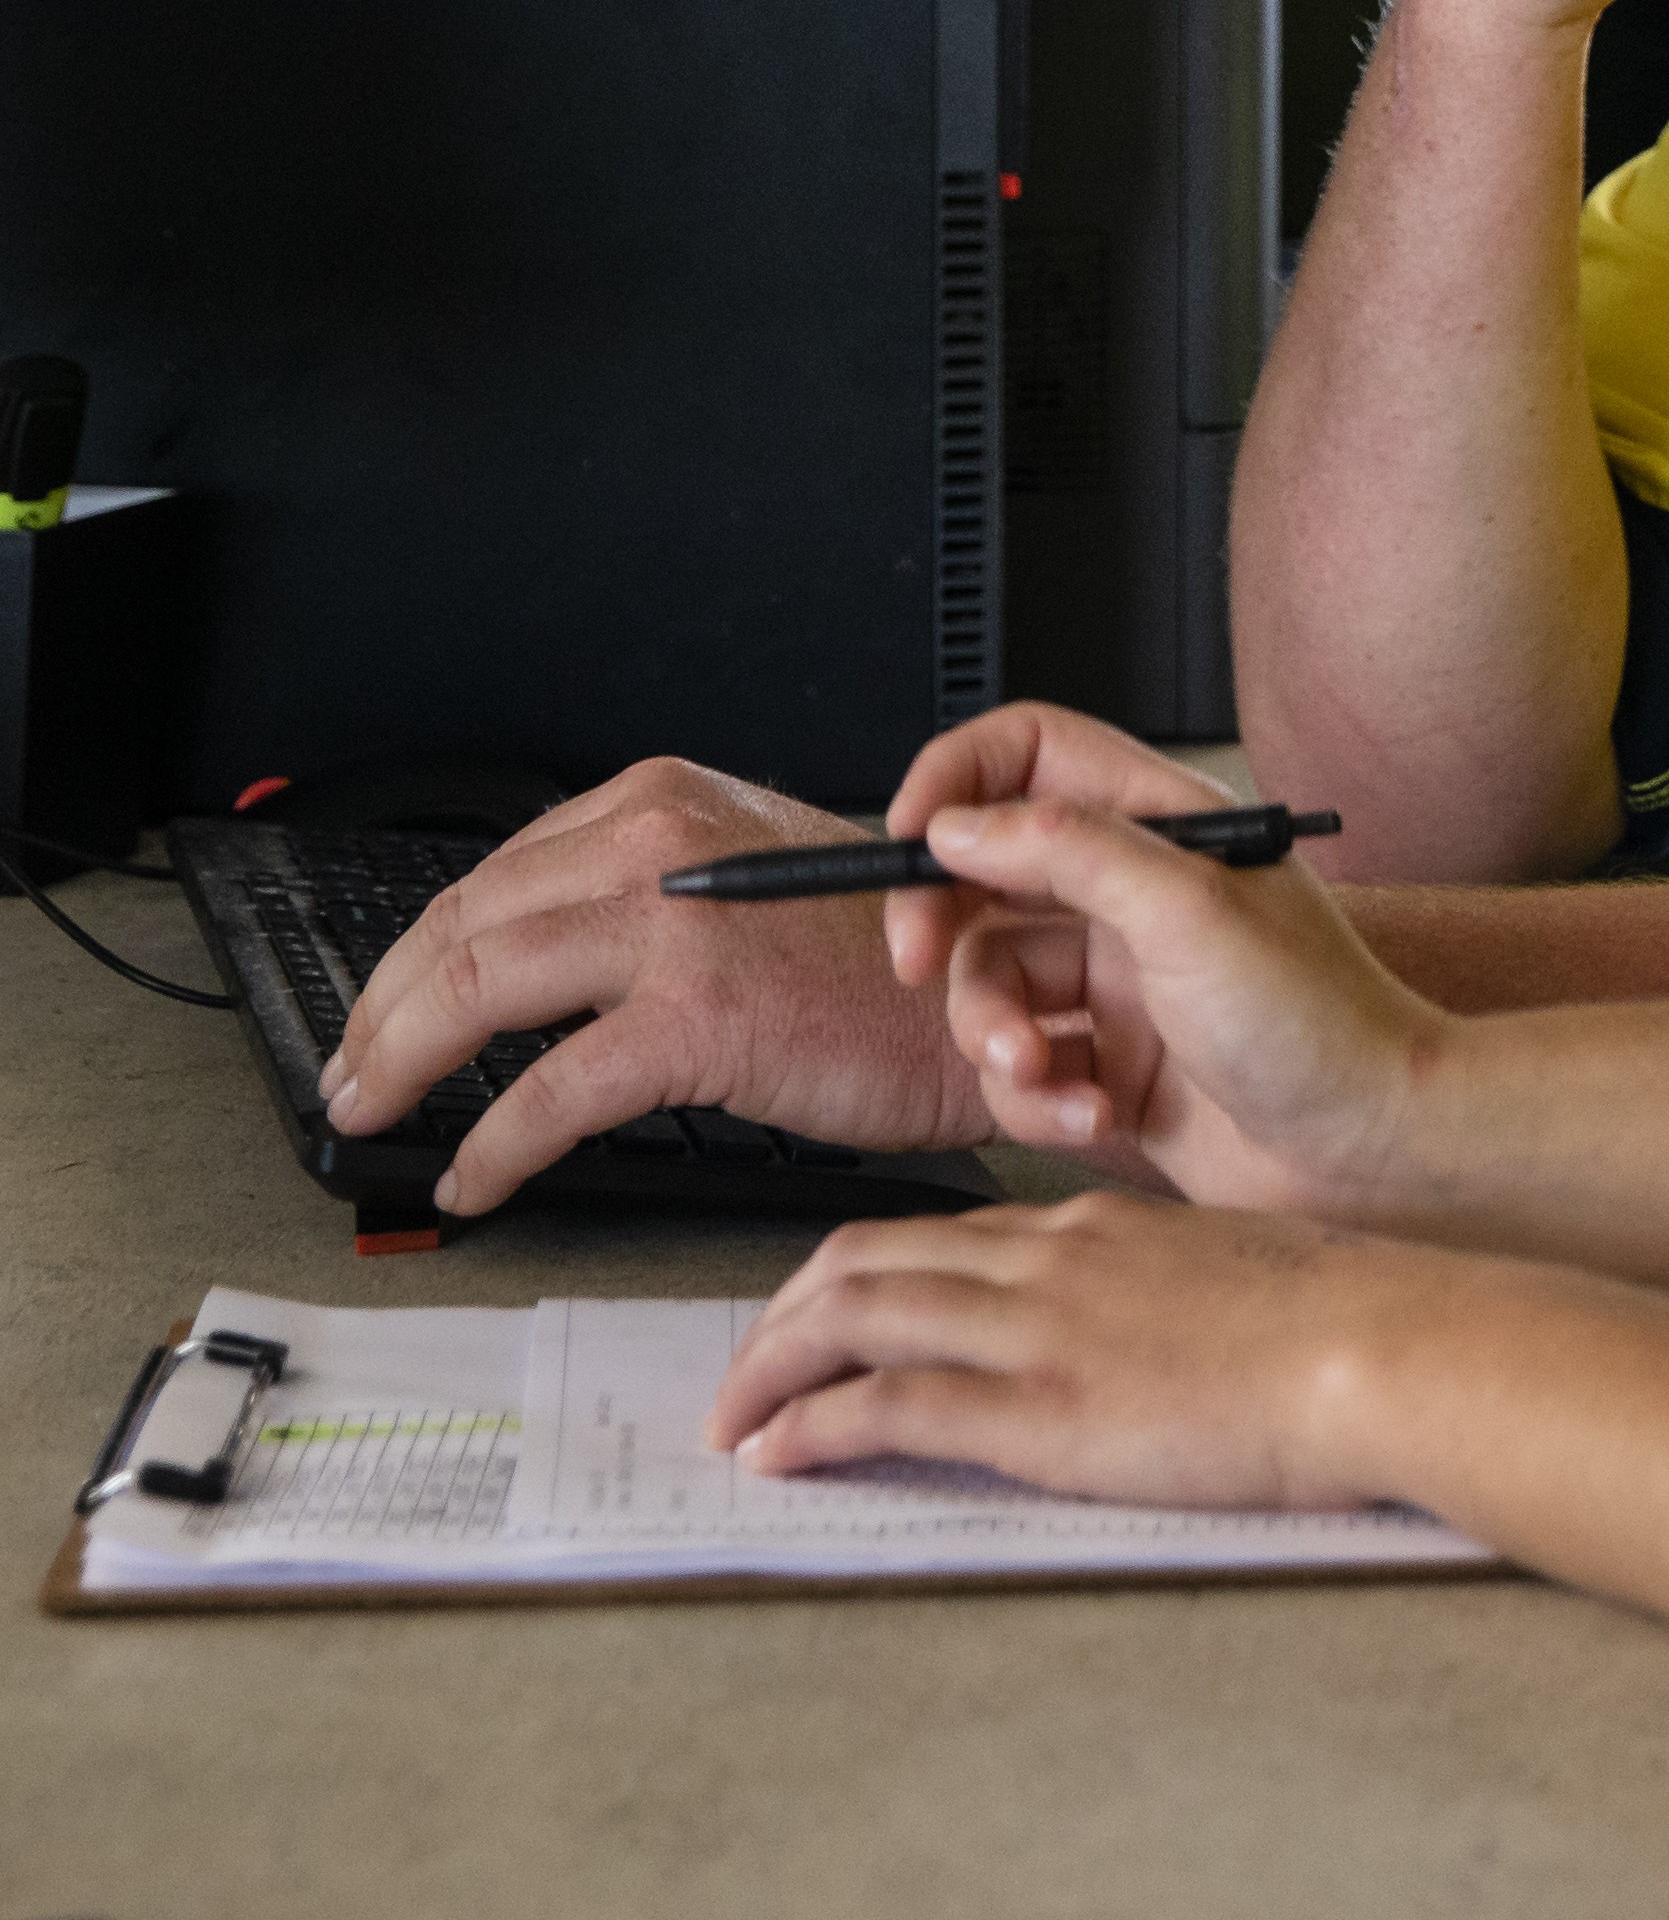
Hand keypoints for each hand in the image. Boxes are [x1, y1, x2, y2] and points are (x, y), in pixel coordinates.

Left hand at [318, 758, 989, 1216]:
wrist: (1002, 999)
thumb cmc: (899, 962)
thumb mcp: (762, 886)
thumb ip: (662, 898)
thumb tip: (551, 955)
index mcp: (673, 805)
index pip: (495, 873)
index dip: (418, 951)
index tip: (388, 1007)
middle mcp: (665, 845)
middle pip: (461, 923)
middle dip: (382, 1011)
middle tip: (352, 1076)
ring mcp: (678, 927)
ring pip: (477, 989)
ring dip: (401, 1064)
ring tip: (376, 1117)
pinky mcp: (698, 1018)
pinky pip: (546, 1093)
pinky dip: (491, 1146)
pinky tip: (476, 1177)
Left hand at [707, 1189, 1446, 1509]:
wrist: (1377, 1345)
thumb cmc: (1339, 1321)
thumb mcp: (1232, 1281)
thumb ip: (1163, 1293)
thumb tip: (1143, 1335)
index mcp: (1098, 1225)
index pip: (944, 1234)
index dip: (863, 1274)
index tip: (826, 1319)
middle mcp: (1050, 1258)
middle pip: (872, 1257)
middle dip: (785, 1312)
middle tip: (748, 1366)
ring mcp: (1041, 1327)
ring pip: (858, 1312)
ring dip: (772, 1364)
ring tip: (733, 1413)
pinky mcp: (1039, 1407)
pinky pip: (890, 1401)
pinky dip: (814, 1422)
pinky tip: (779, 1451)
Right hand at [892, 767, 1449, 1217]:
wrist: (1368, 1152)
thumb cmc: (1320, 1023)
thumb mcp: (1189, 913)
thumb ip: (1071, 853)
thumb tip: (963, 822)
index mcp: (1163, 827)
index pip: (1030, 755)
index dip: (957, 782)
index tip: (908, 839)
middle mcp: (1135, 896)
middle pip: (984, 876)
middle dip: (940, 922)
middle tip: (915, 958)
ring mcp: (1121, 983)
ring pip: (990, 984)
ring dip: (994, 1032)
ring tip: (1040, 1067)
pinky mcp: (1112, 1065)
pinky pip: (1022, 1069)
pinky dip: (1038, 1096)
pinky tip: (1094, 1114)